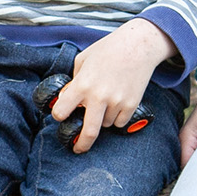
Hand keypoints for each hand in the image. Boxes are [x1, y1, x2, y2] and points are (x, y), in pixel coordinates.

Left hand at [53, 18, 174, 153]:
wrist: (137, 46)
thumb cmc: (107, 49)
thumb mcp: (82, 60)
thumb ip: (74, 80)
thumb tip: (68, 97)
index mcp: (82, 85)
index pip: (62, 111)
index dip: (59, 114)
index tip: (60, 116)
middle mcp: (99, 97)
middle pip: (89, 132)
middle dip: (81, 145)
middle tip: (77, 148)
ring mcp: (117, 102)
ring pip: (105, 125)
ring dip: (101, 119)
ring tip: (104, 101)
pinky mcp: (132, 105)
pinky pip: (120, 122)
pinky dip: (116, 118)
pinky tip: (116, 103)